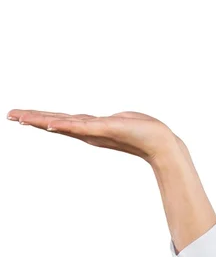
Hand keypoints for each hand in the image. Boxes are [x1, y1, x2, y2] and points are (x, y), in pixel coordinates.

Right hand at [6, 109, 180, 164]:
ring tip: (22, 117)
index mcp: (90, 128)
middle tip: (10, 114)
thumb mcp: (117, 122)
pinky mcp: (106, 129)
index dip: (41, 118)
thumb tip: (97, 123)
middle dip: (33, 118)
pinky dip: (67, 125)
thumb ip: (103, 123)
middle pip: (55, 123)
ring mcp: (95, 131)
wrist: (159, 142)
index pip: (60, 121)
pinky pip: (82, 127)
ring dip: (43, 121)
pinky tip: (52, 124)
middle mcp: (89, 132)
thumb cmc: (141, 131)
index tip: (21, 115)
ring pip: (64, 124)